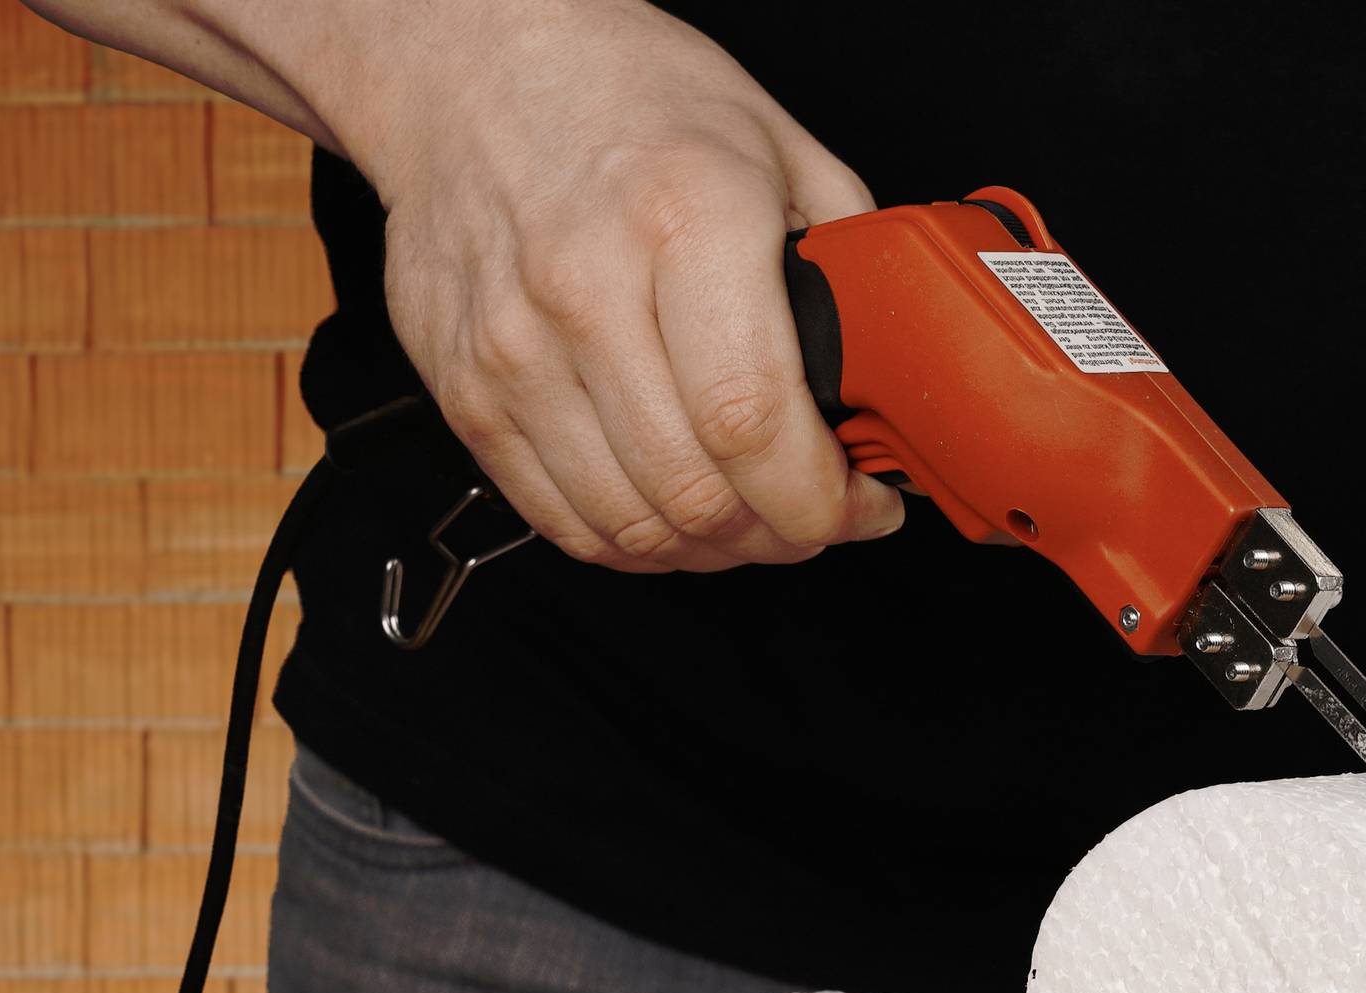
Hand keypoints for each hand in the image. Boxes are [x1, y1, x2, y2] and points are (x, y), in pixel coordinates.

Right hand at [352, 0, 902, 570]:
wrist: (473, 68)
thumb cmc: (625, 96)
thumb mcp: (772, 142)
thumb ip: (846, 255)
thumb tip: (901, 360)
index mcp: (684, 218)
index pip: (751, 420)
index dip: (820, 498)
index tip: (858, 505)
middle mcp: (584, 287)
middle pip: (694, 492)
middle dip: (779, 534)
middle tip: (813, 517)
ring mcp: (512, 348)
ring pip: (627, 524)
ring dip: (708, 551)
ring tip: (749, 521)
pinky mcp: (464, 389)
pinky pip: (556, 517)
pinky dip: (630, 543)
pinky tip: (673, 516)